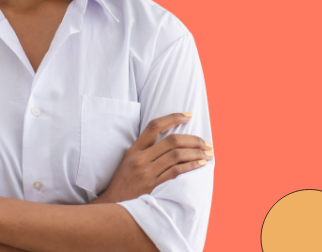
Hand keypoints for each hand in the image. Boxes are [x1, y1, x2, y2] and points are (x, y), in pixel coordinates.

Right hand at [93, 113, 212, 203]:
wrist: (113, 204)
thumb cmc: (124, 182)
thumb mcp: (129, 161)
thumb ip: (145, 150)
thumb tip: (170, 141)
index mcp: (134, 149)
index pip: (154, 126)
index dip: (173, 118)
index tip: (188, 115)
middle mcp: (140, 158)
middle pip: (171, 141)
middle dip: (193, 140)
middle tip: (206, 142)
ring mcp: (146, 172)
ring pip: (176, 155)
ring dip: (196, 153)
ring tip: (208, 153)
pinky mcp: (152, 186)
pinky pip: (176, 172)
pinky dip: (191, 166)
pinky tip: (201, 164)